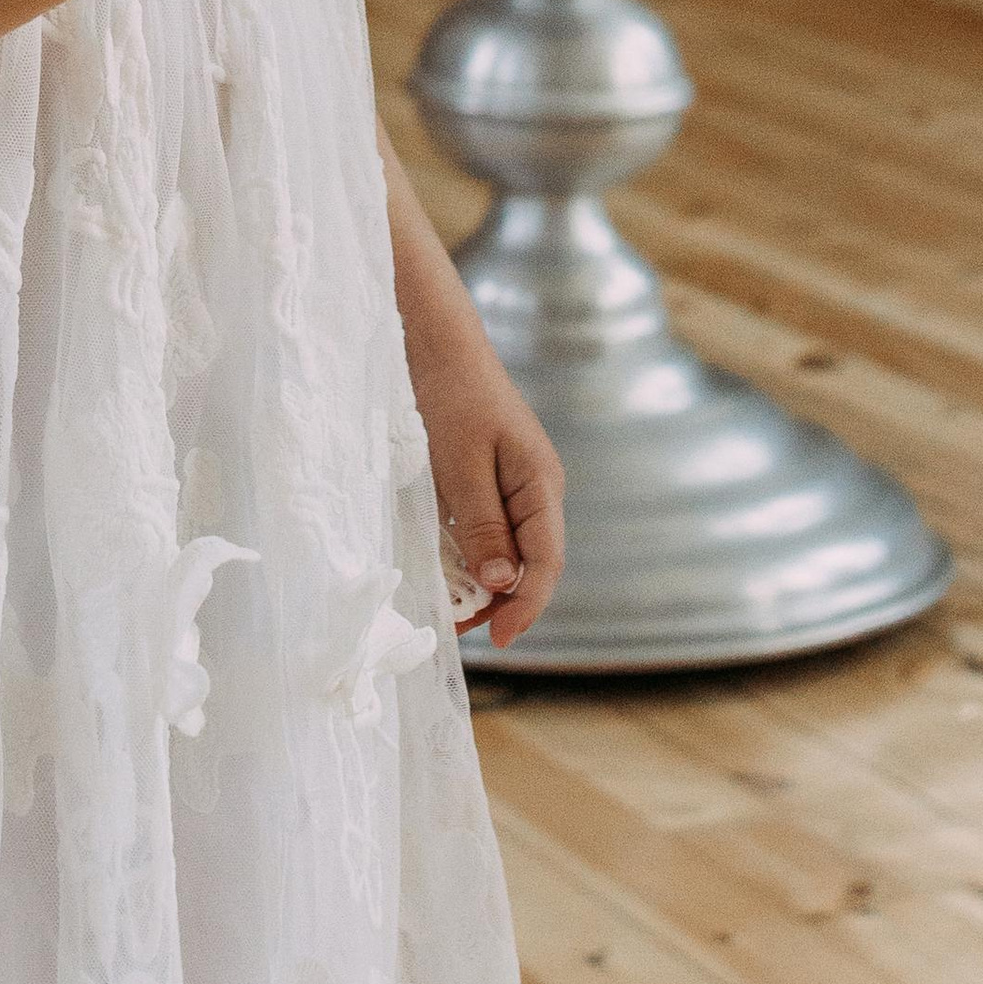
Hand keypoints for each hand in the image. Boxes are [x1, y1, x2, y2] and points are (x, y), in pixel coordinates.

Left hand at [426, 363, 565, 655]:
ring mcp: (514, 488)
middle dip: (501, 602)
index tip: (498, 637)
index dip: (525, 605)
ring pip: (507, 551)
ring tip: (451, 612)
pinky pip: (488, 532)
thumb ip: (483, 524)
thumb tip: (501, 581)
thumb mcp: (461, 465)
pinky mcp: (489, 484)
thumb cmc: (451, 398)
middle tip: (461, 630)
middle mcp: (536, 491)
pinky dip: (469, 558)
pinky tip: (446, 574)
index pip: (545, 561)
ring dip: (484, 584)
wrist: (437, 346)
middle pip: (530, 563)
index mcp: (541, 484)